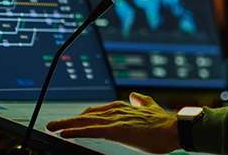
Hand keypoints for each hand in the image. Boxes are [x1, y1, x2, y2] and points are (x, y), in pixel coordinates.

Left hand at [46, 92, 179, 153]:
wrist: (175, 130)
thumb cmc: (165, 124)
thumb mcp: (151, 109)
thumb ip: (141, 102)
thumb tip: (134, 95)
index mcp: (124, 107)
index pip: (97, 111)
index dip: (82, 117)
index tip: (70, 121)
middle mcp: (117, 111)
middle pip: (87, 115)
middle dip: (68, 120)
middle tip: (52, 125)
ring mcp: (116, 120)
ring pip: (86, 121)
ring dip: (67, 124)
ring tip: (52, 127)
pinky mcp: (117, 130)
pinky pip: (92, 130)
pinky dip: (77, 131)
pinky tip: (65, 133)